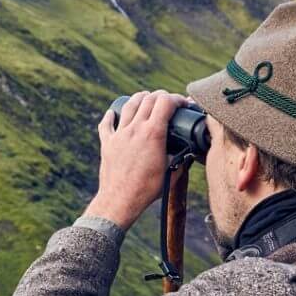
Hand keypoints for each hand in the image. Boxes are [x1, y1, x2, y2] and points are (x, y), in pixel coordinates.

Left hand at [82, 90, 187, 230]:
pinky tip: (113, 113)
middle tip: (168, 101)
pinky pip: (106, 124)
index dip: (177, 99)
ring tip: (146, 98)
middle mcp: (135, 129)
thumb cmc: (147, 189)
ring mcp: (119, 134)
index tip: (183, 104)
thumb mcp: (172, 173)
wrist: (120, 200)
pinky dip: (110, 116)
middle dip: (161, 96)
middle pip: (148, 99)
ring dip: (139, 98)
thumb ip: (182, 160)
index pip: (166, 102)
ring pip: (129, 106)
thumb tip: (189, 154)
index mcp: (153, 133)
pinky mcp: (107, 143)